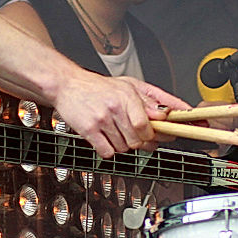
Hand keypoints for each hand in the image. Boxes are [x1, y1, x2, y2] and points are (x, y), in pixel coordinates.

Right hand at [53, 71, 190, 158]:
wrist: (67, 84)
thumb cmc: (98, 86)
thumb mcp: (128, 85)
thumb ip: (151, 99)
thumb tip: (171, 111)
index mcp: (127, 95)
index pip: (148, 125)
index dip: (157, 135)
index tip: (162, 137)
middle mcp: (115, 107)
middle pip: (138, 140)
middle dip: (142, 143)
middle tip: (139, 138)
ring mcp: (101, 119)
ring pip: (124, 148)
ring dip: (124, 146)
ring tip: (118, 133)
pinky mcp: (88, 130)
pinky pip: (107, 152)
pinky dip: (110, 150)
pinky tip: (107, 139)